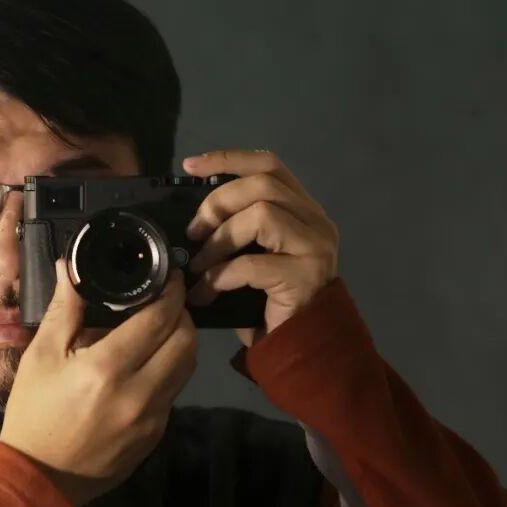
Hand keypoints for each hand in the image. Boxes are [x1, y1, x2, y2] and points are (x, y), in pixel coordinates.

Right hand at [0, 259, 196, 506]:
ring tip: (159, 330)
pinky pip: (173, 393)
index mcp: (108, 368)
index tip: (169, 277)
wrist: (40, 478)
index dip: (171, 292)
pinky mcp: (156, 436)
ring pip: (186, 368)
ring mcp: (153, 419)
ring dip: (180, 343)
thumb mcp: (41, 357)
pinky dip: (168, 372)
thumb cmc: (35, 413)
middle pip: (186, 342)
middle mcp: (140, 393)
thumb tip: (72, 267)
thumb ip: (65, 310)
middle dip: (181, 316)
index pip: (159, 319)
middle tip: (165, 303)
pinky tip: (146, 367)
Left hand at [181, 148, 339, 347]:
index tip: (190, 165)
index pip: (269, 165)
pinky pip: (252, 265)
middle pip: (263, 184)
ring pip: (262, 215)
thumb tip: (193, 219)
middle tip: (193, 231)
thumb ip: (239, 228)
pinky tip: (205, 294)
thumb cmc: (270, 303)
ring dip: (219, 239)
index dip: (228, 159)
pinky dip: (220, 277)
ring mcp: (315, 248)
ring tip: (198, 265)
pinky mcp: (305, 277)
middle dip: (218, 202)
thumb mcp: (253, 255)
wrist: (300, 348)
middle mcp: (316, 221)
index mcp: (303, 209)